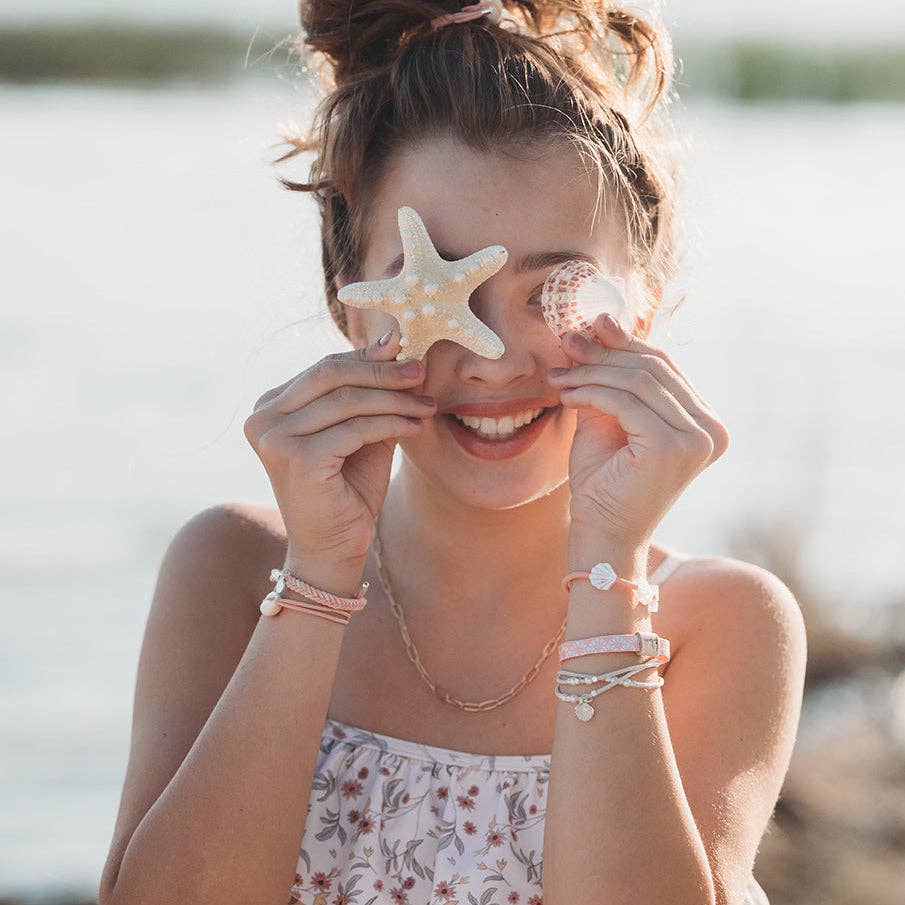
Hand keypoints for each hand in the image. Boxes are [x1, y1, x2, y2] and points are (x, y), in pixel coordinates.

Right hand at [243, 325, 436, 567]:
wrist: (334, 549)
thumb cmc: (347, 490)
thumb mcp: (361, 431)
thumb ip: (371, 391)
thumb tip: (393, 337)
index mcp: (271, 406)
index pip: (324, 367)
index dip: (369, 359)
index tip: (409, 356)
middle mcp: (263, 418)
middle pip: (331, 375)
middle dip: (382, 372)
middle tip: (421, 373)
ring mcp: (274, 438)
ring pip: (347, 401)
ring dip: (394, 400)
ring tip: (426, 405)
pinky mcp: (295, 458)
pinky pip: (354, 429)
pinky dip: (390, 424)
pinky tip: (414, 427)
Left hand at [548, 313, 729, 548]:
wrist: (601, 535)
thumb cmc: (604, 482)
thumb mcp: (608, 418)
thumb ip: (610, 378)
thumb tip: (601, 322)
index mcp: (705, 422)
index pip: (664, 367)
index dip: (623, 343)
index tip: (586, 329)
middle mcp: (712, 430)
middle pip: (653, 369)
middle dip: (604, 353)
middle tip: (566, 344)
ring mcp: (698, 440)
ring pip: (637, 382)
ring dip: (591, 373)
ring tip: (558, 376)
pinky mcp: (672, 447)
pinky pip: (624, 402)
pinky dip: (590, 393)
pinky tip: (566, 397)